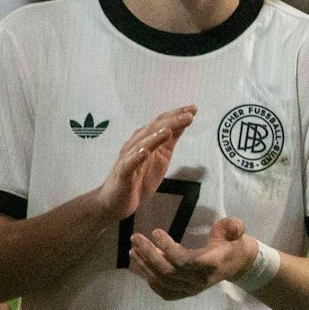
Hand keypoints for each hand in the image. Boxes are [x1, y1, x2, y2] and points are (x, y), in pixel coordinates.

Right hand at [92, 106, 195, 220]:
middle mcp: (136, 145)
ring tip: (169, 130)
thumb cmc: (138, 178)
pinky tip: (146, 152)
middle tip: (189, 115)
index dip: (176, 115)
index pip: (161, 123)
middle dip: (171, 122)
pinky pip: (129, 164)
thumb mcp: (161, 157)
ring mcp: (128, 159)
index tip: (194, 108)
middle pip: (153, 129)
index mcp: (146, 140)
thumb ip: (170, 140)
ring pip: (141, 144)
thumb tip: (184, 122)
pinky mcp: (123, 174)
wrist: (114, 201)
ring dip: (155, 136)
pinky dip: (137, 157)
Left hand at [127, 215, 255, 299]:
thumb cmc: (233, 243)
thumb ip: (234, 227)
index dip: (168, 247)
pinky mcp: (187, 292)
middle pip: (169, 271)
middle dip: (149, 254)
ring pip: (164, 281)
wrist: (238, 264)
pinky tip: (142, 268)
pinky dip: (152, 282)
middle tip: (135, 238)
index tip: (155, 231)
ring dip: (146, 266)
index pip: (184, 260)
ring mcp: (193, 289)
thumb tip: (235, 227)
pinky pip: (166, 292)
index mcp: (211, 264)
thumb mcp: (236, 231)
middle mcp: (200, 280)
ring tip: (133, 250)